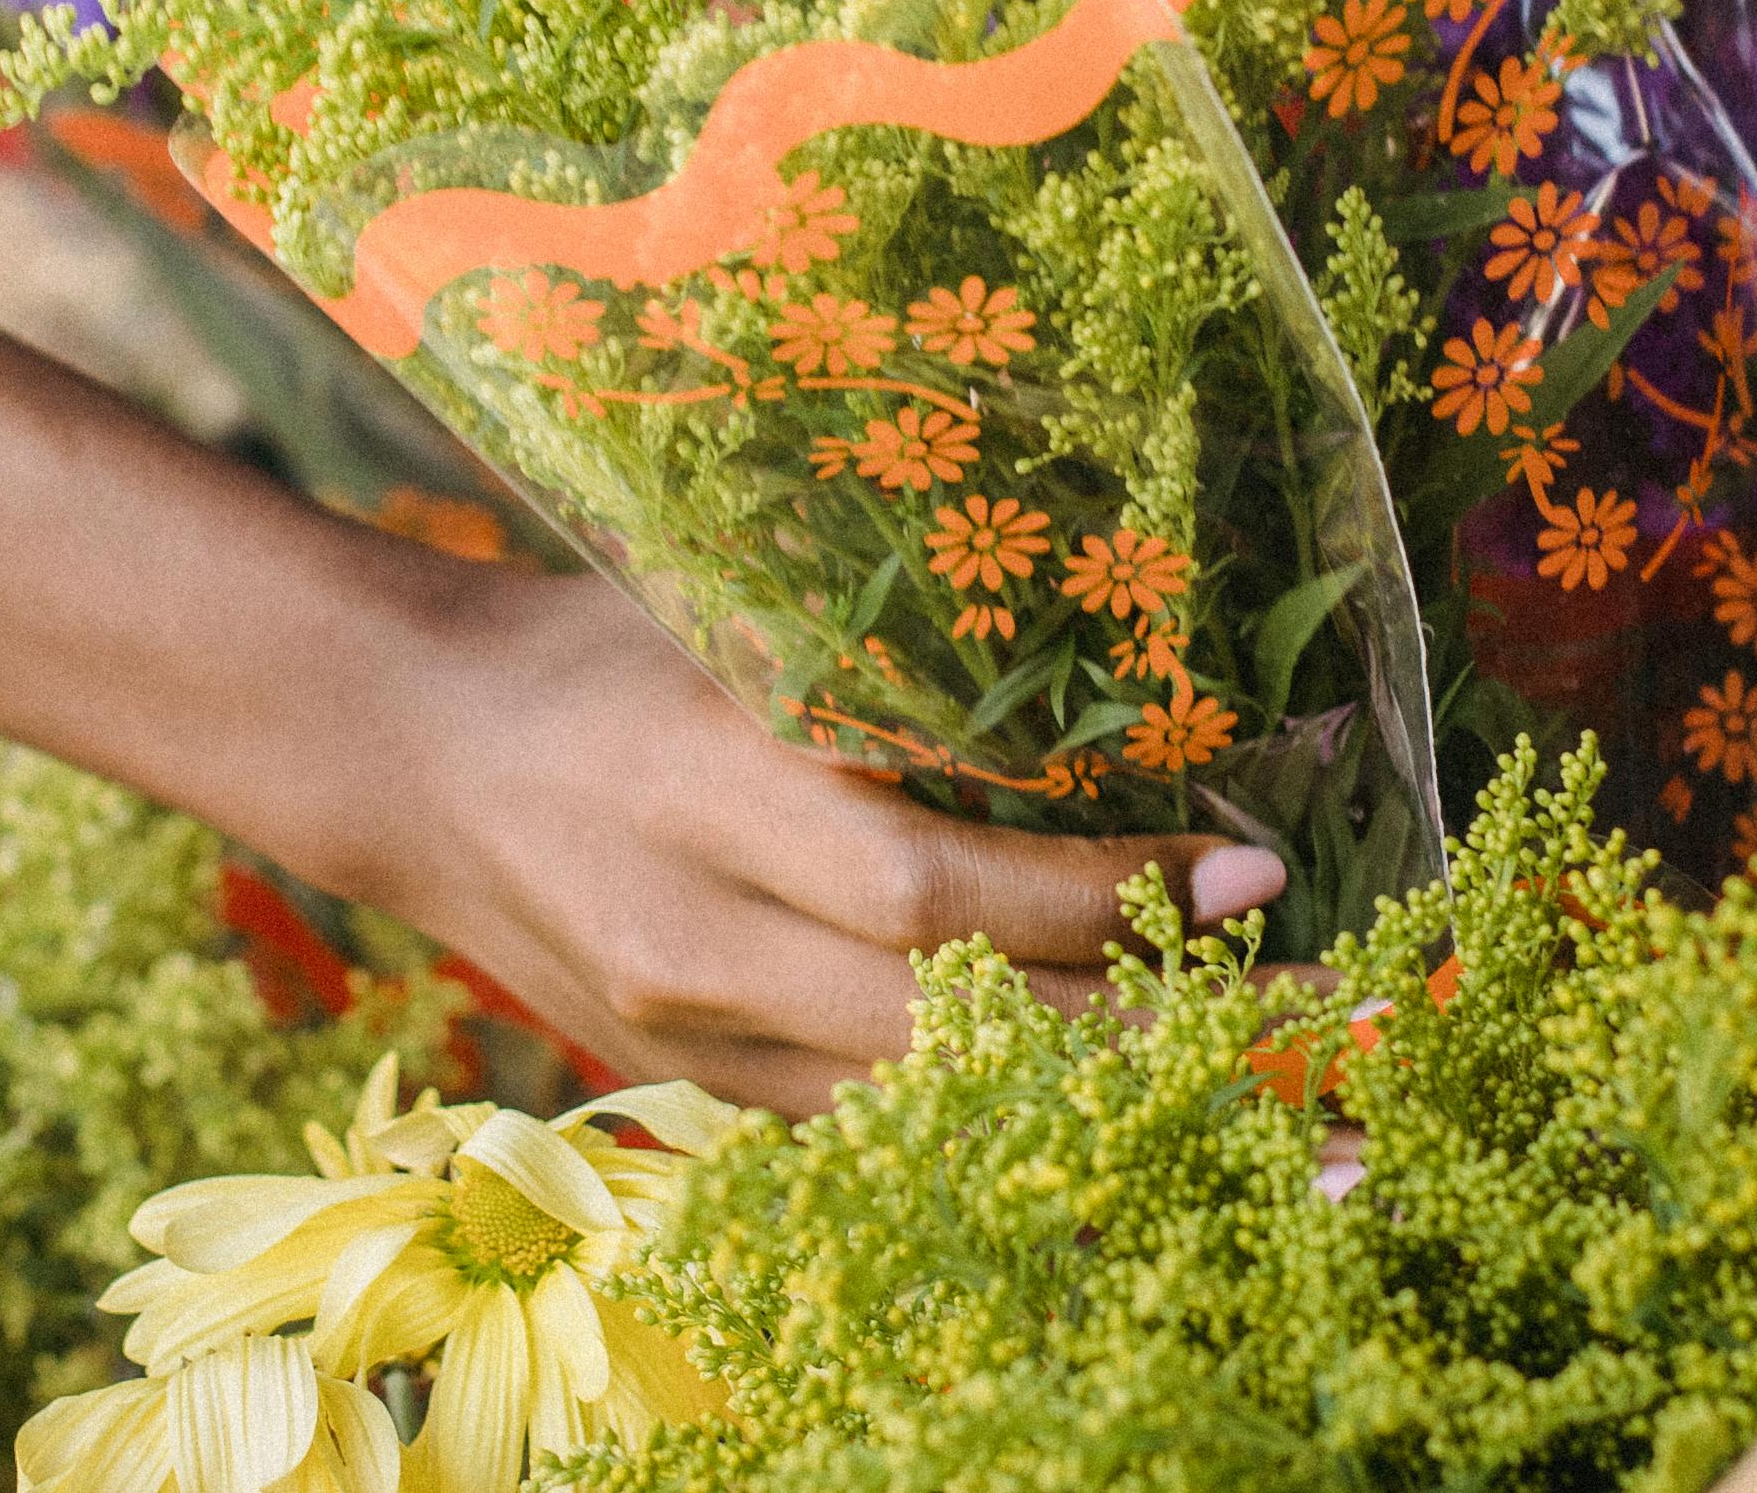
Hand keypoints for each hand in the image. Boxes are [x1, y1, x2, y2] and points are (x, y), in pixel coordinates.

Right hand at [324, 568, 1290, 1113]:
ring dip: (1124, 1121)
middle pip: (960, 1034)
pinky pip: (883, 1134)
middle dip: (1170, 1045)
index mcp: (696, 786)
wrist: (404, 755)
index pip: (931, 889)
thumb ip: (890, 674)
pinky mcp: (694, 1095)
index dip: (1103, 898)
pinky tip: (1145, 1142)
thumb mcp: (727, 613)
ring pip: (937, 1115)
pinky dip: (1019, 1137)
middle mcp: (693, 943)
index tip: (1257, 872)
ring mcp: (690, 1044)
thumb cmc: (591, 646)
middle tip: (1352, 1040)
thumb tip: (1115, 704)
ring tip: (1299, 1129)